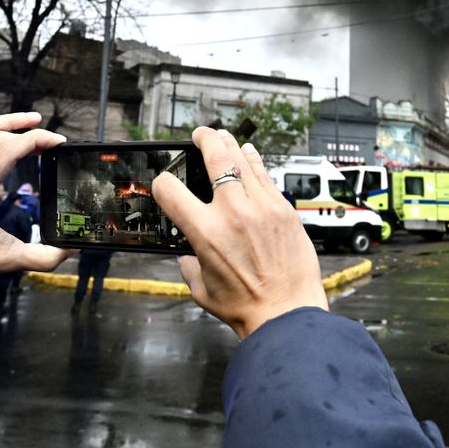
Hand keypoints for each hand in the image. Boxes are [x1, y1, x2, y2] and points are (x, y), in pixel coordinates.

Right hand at [151, 127, 326, 337]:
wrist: (287, 312)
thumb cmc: (244, 306)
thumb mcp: (200, 288)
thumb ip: (188, 263)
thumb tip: (187, 252)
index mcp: (205, 233)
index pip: (170, 190)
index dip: (162, 183)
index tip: (165, 184)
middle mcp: (233, 213)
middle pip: (215, 158)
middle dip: (204, 140)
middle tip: (200, 135)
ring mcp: (262, 208)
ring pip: (243, 161)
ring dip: (229, 145)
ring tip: (222, 138)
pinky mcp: (284, 210)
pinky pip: (266, 176)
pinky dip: (254, 162)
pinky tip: (249, 154)